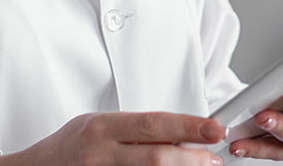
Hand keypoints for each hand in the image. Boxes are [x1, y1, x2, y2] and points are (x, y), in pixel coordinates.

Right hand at [0, 112, 225, 165]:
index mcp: (101, 127)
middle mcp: (99, 154)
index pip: (152, 124)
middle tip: (214, 159)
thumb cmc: (68, 148)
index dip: (187, 126)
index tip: (213, 129)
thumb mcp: (97, 126)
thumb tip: (181, 135)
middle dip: (192, 159)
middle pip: (156, 157)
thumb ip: (134, 131)